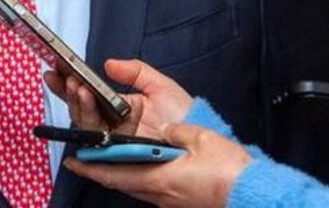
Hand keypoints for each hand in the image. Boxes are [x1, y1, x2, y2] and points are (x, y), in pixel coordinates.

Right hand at [45, 59, 191, 136]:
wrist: (198, 137)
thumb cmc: (183, 115)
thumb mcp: (159, 85)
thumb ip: (135, 71)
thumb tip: (108, 64)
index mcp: (117, 107)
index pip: (86, 94)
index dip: (69, 81)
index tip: (56, 67)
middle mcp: (111, 124)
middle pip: (80, 109)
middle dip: (69, 92)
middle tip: (68, 77)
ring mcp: (113, 140)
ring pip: (84, 124)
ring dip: (79, 105)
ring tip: (80, 88)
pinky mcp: (116, 155)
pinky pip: (96, 145)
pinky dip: (86, 132)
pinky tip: (83, 114)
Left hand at [63, 122, 250, 207]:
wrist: (256, 197)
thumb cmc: (231, 173)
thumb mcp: (201, 140)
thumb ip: (177, 131)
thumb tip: (164, 129)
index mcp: (159, 179)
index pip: (113, 172)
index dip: (90, 166)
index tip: (71, 160)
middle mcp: (158, 194)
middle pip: (118, 181)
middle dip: (98, 168)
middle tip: (82, 155)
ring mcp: (168, 200)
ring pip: (132, 185)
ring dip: (116, 171)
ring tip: (105, 155)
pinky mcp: (178, 200)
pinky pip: (148, 187)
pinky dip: (135, 175)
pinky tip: (138, 164)